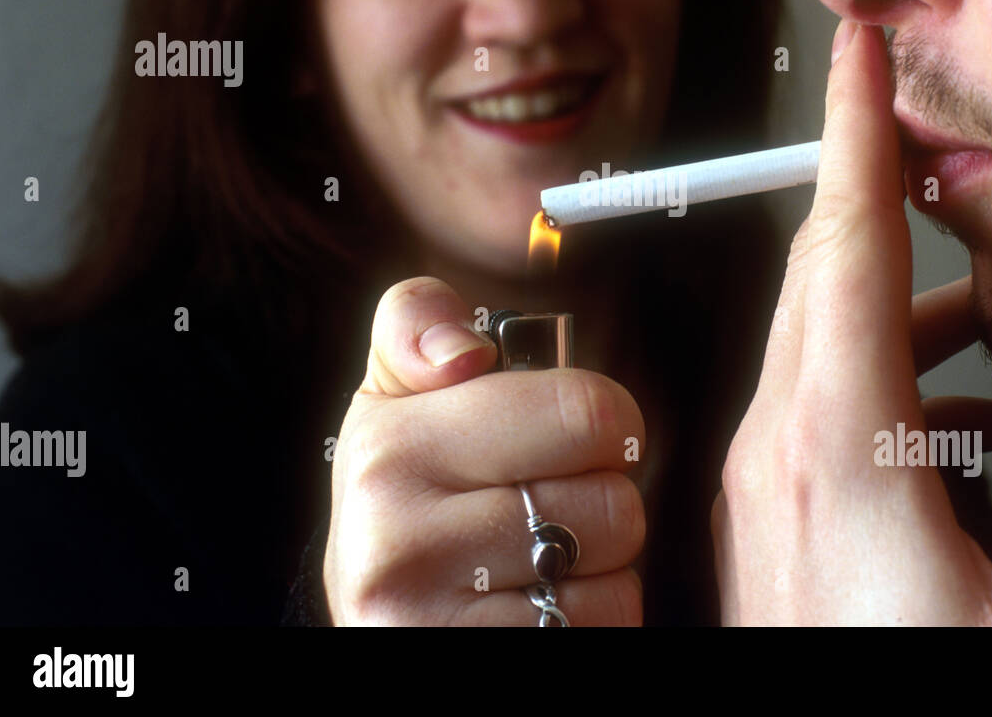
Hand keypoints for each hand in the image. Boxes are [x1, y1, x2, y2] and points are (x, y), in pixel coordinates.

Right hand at [323, 277, 645, 624]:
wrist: (374, 612)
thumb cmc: (410, 489)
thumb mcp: (397, 393)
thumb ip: (418, 324)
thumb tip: (462, 353)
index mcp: (390, 449)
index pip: (586, 413)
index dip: (609, 421)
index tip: (577, 433)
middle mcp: (396, 543)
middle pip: (614, 504)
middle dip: (603, 499)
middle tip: (552, 501)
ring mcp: (428, 623)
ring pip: (616, 580)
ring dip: (598, 569)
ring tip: (538, 559)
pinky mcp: (465, 666)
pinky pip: (602, 631)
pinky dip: (589, 621)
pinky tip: (536, 608)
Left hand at [712, 23, 991, 624]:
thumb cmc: (929, 698)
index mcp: (837, 445)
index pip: (844, 246)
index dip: (856, 138)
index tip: (859, 51)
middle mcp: (776, 447)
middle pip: (818, 278)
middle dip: (869, 197)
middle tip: (922, 144)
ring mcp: (758, 485)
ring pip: (813, 341)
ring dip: (887, 301)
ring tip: (976, 301)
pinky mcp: (764, 520)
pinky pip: (811, 408)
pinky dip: (879, 381)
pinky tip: (959, 420)